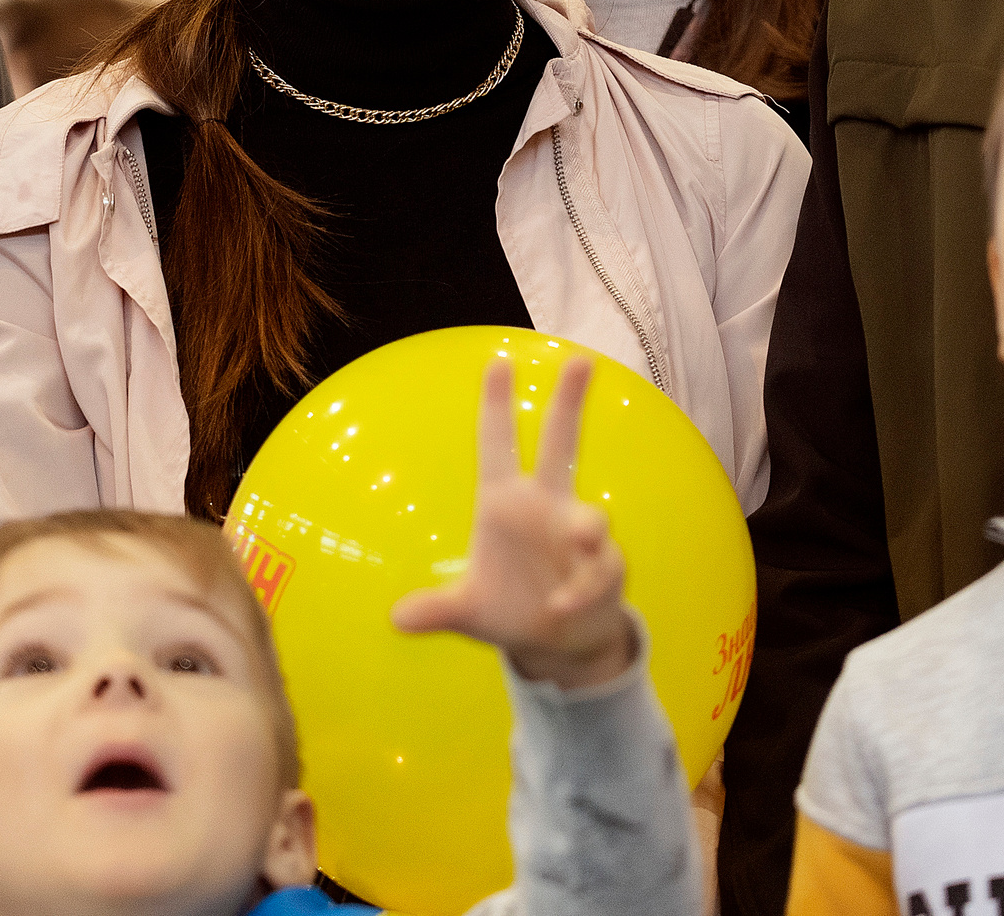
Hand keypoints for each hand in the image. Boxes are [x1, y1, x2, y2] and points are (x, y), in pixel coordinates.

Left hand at [391, 355, 635, 690]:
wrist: (558, 643)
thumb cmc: (510, 610)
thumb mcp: (469, 611)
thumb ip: (437, 610)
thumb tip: (397, 619)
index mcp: (505, 505)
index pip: (498, 446)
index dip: (496, 406)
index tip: (498, 361)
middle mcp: (546, 508)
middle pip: (561, 443)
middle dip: (571, 402)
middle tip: (582, 360)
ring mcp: (579, 534)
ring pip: (591, 518)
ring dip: (584, 535)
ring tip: (570, 570)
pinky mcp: (606, 564)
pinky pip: (599, 568)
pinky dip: (581, 589)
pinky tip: (561, 608)